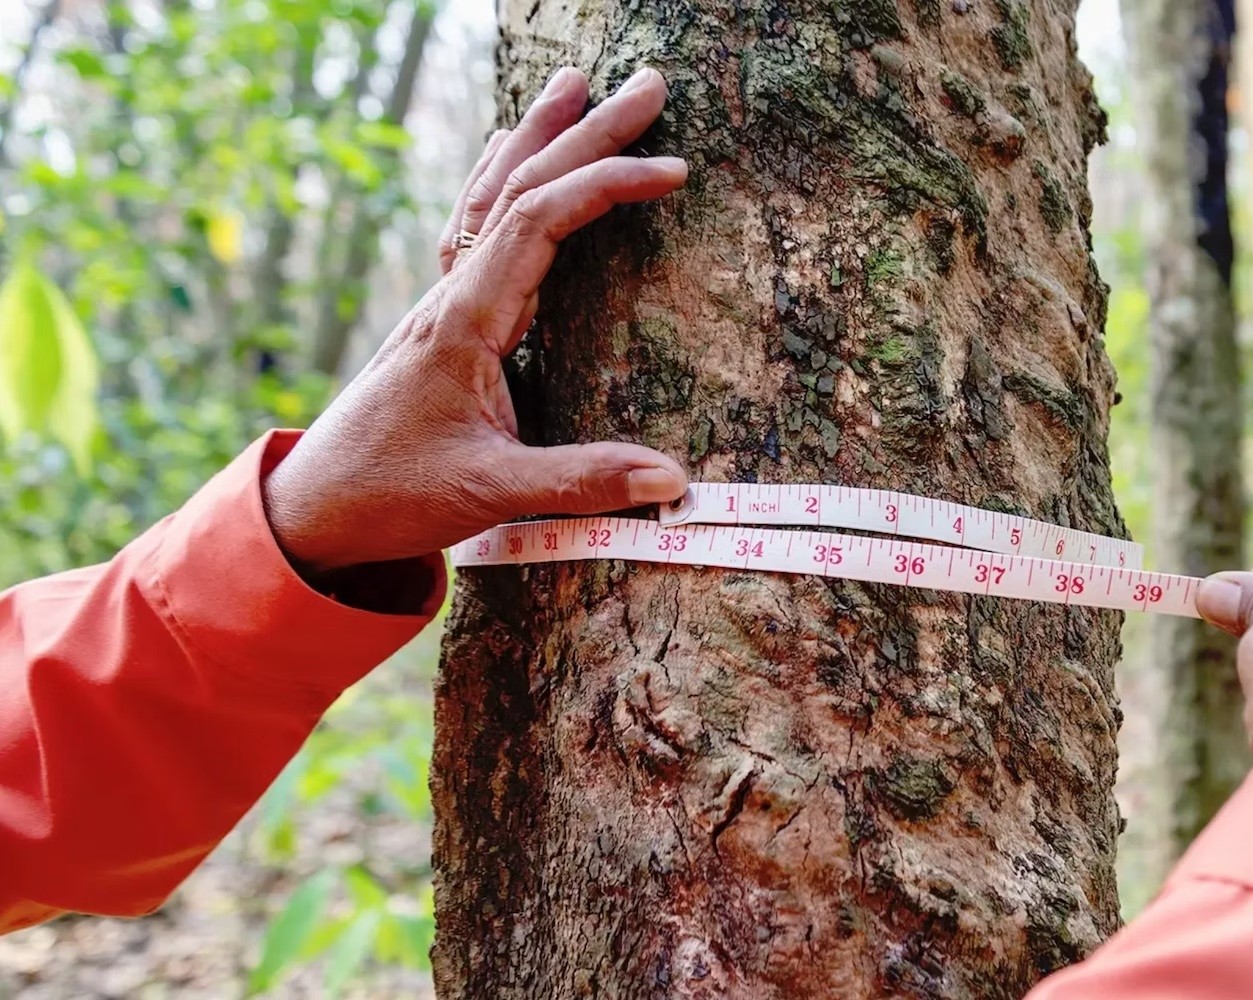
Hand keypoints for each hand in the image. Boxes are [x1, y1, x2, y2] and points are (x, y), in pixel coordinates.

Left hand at [265, 66, 687, 574]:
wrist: (314, 506)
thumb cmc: (393, 496)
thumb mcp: (492, 492)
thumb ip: (583, 481)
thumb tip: (676, 479)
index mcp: (464, 323)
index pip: (538, 222)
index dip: (603, 184)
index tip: (670, 169)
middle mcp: (450, 297)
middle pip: (516, 185)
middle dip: (584, 132)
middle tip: (645, 86)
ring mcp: (442, 303)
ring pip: (489, 194)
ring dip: (535, 137)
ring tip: (573, 85)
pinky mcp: (443, 321)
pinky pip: (473, 225)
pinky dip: (502, 177)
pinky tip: (510, 159)